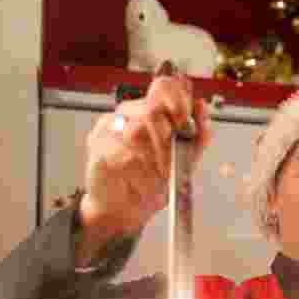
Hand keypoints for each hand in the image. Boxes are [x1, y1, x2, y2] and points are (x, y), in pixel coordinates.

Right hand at [77, 74, 213, 260]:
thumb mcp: (184, 161)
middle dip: (167, 141)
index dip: (177, 99)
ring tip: (158, 178)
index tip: (184, 119)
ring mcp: (109, 129)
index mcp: (150, 111)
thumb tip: (202, 106)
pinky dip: (138, 174)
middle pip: (151, 110)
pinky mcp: (97, 148)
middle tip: (171, 164)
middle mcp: (127, 114)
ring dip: (154, 160)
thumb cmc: (153, 183)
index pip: (163, 86)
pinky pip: (122, 155)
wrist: (125, 211)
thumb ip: (197, 136)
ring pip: (136, 132)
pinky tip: (141, 184)